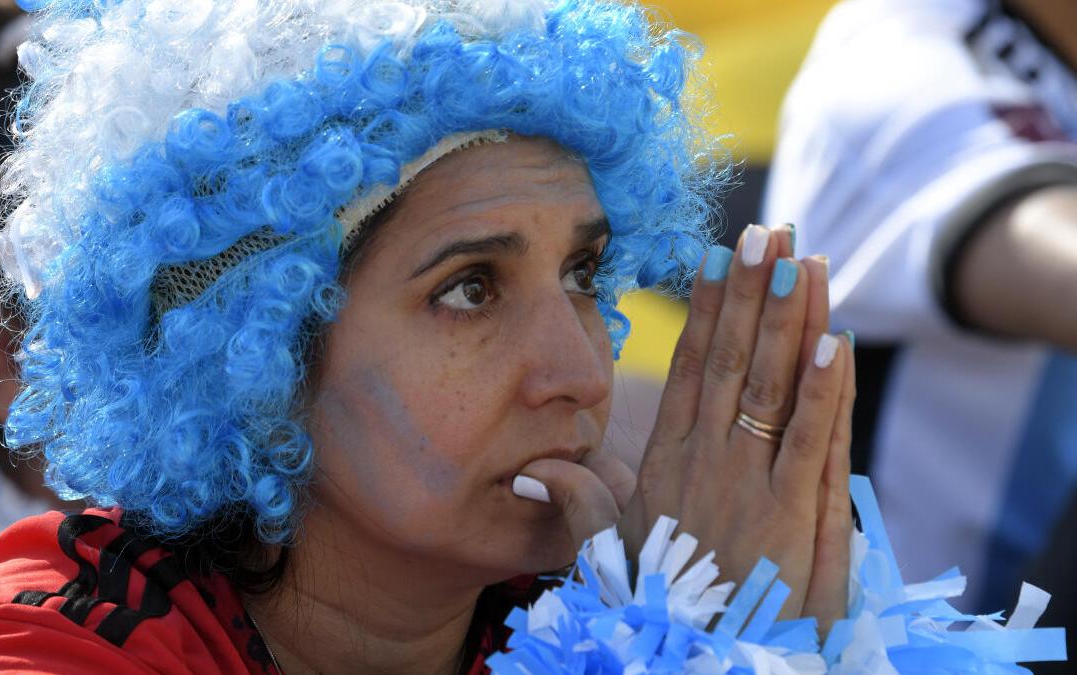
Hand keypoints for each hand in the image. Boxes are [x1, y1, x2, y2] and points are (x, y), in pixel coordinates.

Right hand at [615, 224, 854, 629]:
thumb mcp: (610, 552)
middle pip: (731, 360)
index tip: (716, 258)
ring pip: (770, 385)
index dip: (706, 311)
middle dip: (749, 291)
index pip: (690, 369)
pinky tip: (836, 340)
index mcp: (668, 462)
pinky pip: (810, 440)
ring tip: (800, 257)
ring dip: (788, 319)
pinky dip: (824, 390)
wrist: (690, 660)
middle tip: (766, 229)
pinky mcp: (791, 514)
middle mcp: (707, 459)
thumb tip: (531, 468)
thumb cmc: (655, 608)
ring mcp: (749, 482)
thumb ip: (581, 503)